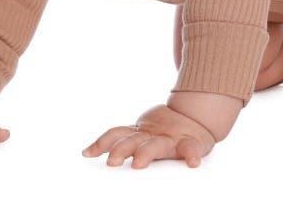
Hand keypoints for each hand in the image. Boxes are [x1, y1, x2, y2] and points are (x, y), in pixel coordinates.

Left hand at [81, 104, 215, 168]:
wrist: (197, 118)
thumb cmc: (165, 133)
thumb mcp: (143, 135)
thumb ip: (121, 141)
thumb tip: (86, 153)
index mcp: (139, 134)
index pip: (117, 134)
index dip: (102, 142)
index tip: (86, 153)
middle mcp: (152, 136)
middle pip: (132, 141)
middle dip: (120, 150)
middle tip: (110, 161)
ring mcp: (171, 140)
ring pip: (155, 146)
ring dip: (145, 154)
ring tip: (137, 164)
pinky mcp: (190, 143)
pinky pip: (191, 150)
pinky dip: (191, 156)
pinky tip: (192, 163)